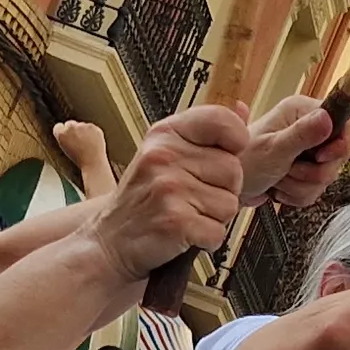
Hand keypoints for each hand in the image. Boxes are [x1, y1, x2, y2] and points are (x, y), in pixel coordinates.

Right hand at [51, 120, 113, 197]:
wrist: (93, 163)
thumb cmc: (78, 160)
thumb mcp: (64, 149)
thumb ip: (63, 138)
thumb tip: (66, 131)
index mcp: (61, 133)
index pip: (58, 126)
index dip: (63, 133)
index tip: (66, 138)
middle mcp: (71, 127)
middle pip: (69, 124)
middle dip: (73, 130)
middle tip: (77, 141)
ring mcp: (83, 126)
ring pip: (81, 125)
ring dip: (83, 131)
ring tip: (86, 144)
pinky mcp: (94, 127)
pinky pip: (91, 127)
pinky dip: (92, 133)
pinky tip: (92, 142)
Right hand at [93, 105, 251, 283]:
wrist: (109, 241)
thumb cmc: (142, 199)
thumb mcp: (166, 154)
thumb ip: (206, 132)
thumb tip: (241, 108)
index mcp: (165, 134)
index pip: (222, 121)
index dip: (235, 141)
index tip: (225, 153)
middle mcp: (165, 156)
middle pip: (234, 170)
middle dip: (222, 190)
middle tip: (191, 197)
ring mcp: (169, 188)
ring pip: (229, 204)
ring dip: (213, 217)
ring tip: (185, 214)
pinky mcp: (175, 221)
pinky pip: (218, 232)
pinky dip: (206, 240)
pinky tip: (184, 233)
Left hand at [239, 94, 345, 207]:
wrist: (224, 188)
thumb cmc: (242, 163)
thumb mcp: (273, 149)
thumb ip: (302, 135)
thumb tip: (328, 118)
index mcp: (302, 110)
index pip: (347, 120)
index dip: (342, 142)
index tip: (322, 158)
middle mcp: (308, 126)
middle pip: (340, 153)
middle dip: (316, 172)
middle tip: (290, 171)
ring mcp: (308, 149)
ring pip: (328, 175)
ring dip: (303, 185)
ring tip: (279, 180)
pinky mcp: (305, 169)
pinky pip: (317, 188)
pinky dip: (298, 194)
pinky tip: (279, 188)